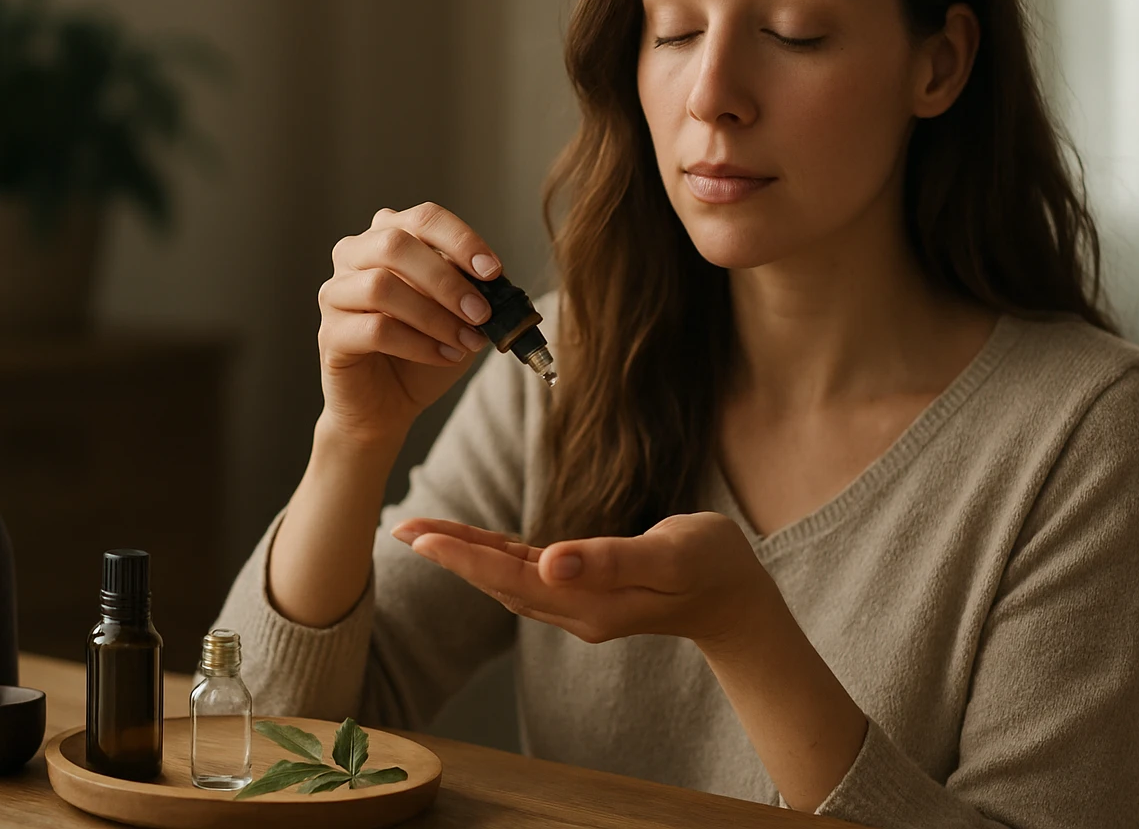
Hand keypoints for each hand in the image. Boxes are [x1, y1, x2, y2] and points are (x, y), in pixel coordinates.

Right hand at [317, 203, 501, 444]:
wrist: (390, 402)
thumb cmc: (425, 347)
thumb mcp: (457, 312)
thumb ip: (469, 288)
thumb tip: (492, 279)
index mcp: (388, 235)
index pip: (423, 218)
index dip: (461, 240)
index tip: (493, 271)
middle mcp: (354, 254)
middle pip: (395, 244)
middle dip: (446, 279)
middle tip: (481, 312)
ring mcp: (336, 292)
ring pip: (381, 286)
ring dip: (435, 316)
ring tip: (467, 341)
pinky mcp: (330, 333)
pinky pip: (374, 329)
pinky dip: (418, 344)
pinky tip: (445, 356)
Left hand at [389, 511, 782, 648]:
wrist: (737, 597)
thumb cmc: (712, 566)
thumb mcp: (671, 555)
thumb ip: (611, 560)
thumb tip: (551, 562)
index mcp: (591, 605)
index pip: (512, 579)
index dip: (464, 557)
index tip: (421, 537)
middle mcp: (576, 611)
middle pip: (498, 582)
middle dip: (448, 555)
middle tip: (401, 527)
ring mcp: (579, 604)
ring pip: (506, 579)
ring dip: (463, 556)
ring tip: (420, 531)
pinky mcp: (585, 590)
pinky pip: (527, 573)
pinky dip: (494, 556)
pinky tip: (472, 542)